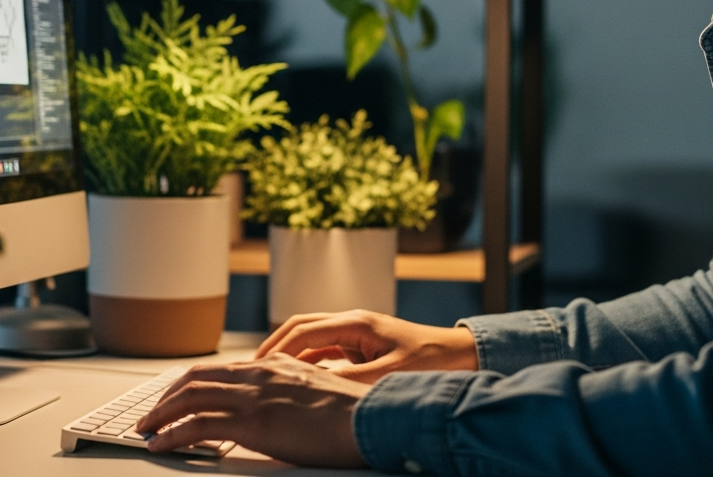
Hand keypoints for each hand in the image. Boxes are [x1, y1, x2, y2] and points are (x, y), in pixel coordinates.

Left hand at [135, 354, 366, 466]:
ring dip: (161, 414)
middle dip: (167, 396)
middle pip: (196, 377)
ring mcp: (253, 396)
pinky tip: (161, 445)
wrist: (365, 418)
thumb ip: (287, 387)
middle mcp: (257, 373)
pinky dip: (173, 434)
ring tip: (145, 429)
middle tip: (150, 414)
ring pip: (190, 397)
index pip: (218, 369)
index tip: (174, 397)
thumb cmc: (348, 412)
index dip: (189, 383)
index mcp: (272, 364)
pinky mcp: (252, 422)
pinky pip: (199, 425)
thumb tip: (272, 401)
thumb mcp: (313, 387)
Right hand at [255, 309, 477, 382]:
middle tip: (251, 370)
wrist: (461, 355)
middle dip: (274, 346)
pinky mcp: (362, 347)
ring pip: (312, 339)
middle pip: (301, 327)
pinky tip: (298, 382)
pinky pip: (326, 352)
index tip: (257, 368)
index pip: (304, 330)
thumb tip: (318, 390)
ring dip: (289, 354)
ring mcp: (356, 334)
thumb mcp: (391, 376)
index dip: (278, 349)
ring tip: (266, 376)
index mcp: (356, 322)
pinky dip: (307, 363)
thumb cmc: (431, 362)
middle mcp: (352, 323)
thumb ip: (353, 381)